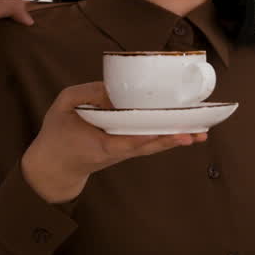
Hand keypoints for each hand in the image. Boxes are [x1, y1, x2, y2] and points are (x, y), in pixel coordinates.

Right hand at [21, 82, 206, 203]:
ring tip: (200, 133)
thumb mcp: (63, 106)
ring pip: (153, 145)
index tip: (168, 130)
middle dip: (172, 137)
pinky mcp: (125, 149)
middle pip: (149, 144)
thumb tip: (112, 88)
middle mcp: (117, 150)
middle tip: (196, 132)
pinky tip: (186, 133)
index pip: (129, 141)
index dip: (150, 136)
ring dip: (176, 138)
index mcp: (100, 143)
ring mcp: (123, 151)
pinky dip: (166, 138)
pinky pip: (148, 144)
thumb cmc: (57, 134)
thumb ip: (85, 93)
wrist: (54, 167)